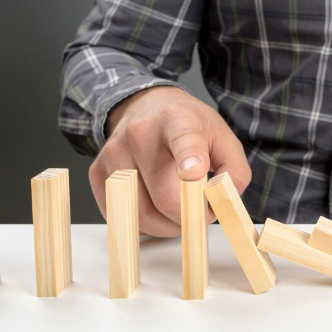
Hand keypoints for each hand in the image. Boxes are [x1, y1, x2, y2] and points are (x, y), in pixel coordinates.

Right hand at [88, 86, 251, 236]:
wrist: (147, 106)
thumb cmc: (188, 126)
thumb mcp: (222, 137)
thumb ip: (234, 169)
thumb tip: (228, 197)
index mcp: (177, 119)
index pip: (183, 139)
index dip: (189, 158)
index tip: (194, 172)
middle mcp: (140, 133)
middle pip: (164, 196)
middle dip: (189, 217)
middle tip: (202, 213)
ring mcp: (114, 152)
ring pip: (141, 213)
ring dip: (167, 226)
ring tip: (181, 212)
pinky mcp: (97, 172)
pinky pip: (121, 214)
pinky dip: (143, 223)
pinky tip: (156, 209)